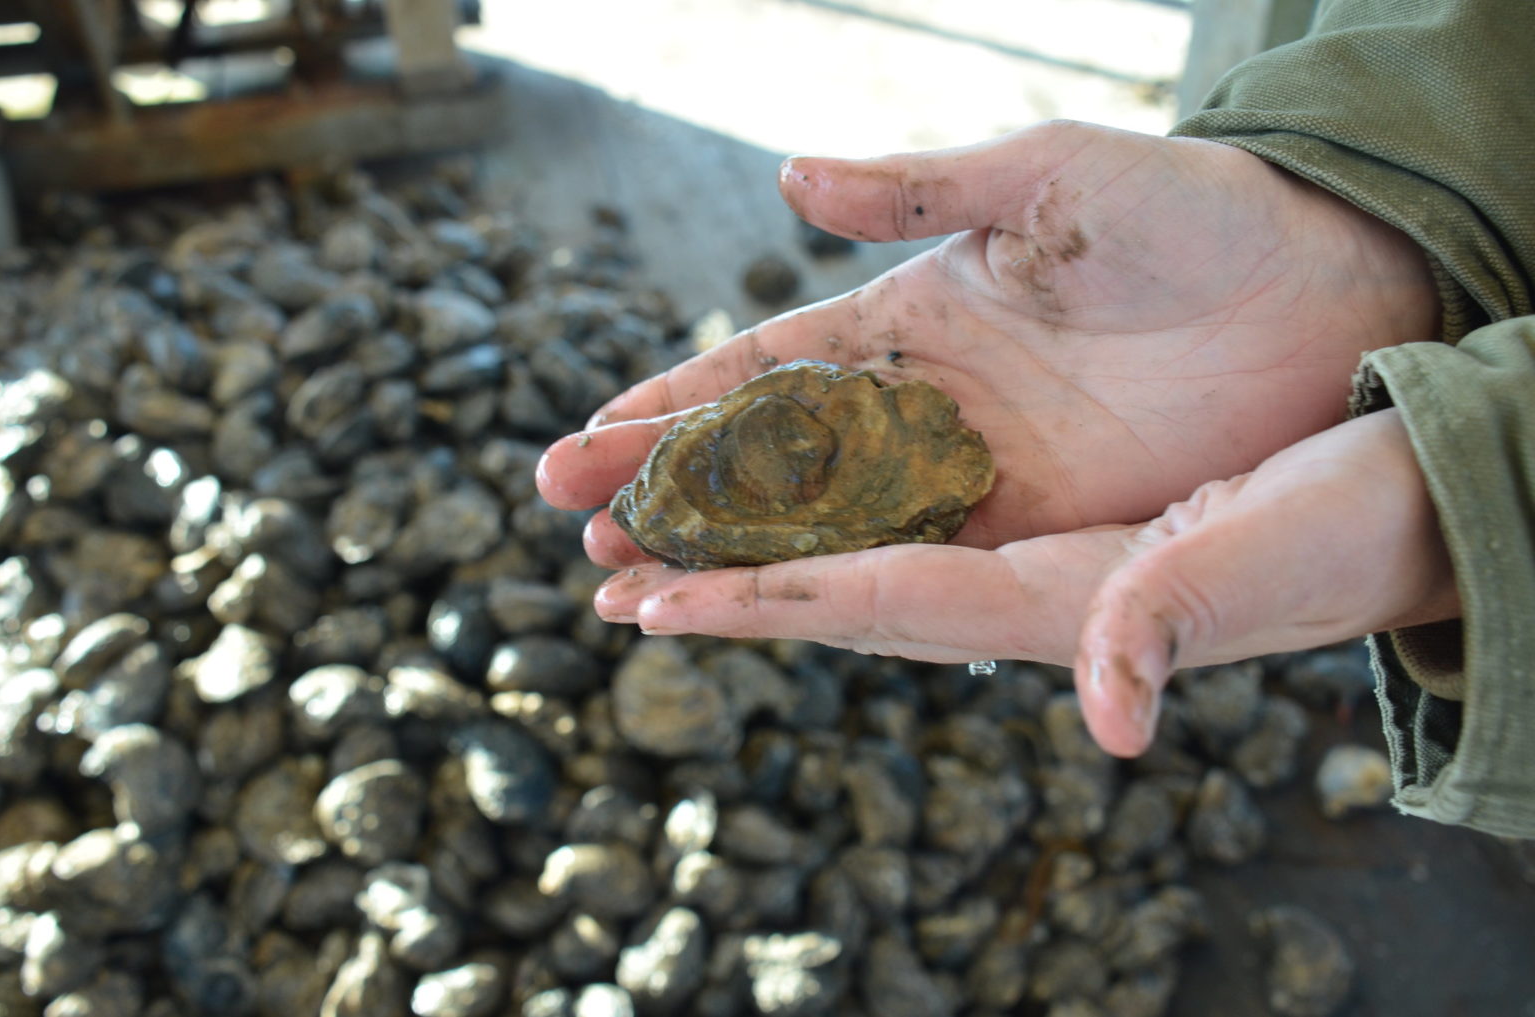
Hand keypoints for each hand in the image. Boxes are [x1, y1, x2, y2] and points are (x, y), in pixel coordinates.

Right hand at [539, 120, 1437, 562]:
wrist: (1324, 288)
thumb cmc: (1189, 211)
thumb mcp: (1048, 178)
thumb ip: (919, 191)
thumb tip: (784, 176)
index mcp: (910, 317)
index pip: (765, 370)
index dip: (673, 407)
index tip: (584, 443)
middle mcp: (924, 408)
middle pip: (770, 464)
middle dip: (668, 495)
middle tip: (570, 533)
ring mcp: (974, 478)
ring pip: (825, 530)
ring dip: (727, 559)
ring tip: (626, 591)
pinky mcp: (1038, 533)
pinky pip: (919, 567)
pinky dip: (835, 591)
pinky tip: (759, 611)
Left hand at [589, 408, 1459, 754]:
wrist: (1384, 502)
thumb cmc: (1343, 529)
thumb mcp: (1268, 555)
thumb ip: (1179, 618)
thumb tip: (1112, 716)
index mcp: (1057, 603)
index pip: (883, 603)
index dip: (770, 602)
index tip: (659, 598)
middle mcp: (1021, 588)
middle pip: (842, 588)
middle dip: (726, 586)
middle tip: (607, 581)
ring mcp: (1028, 551)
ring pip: (865, 547)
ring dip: (760, 547)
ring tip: (655, 540)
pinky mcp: (1045, 511)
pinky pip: (917, 504)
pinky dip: (837, 497)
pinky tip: (784, 487)